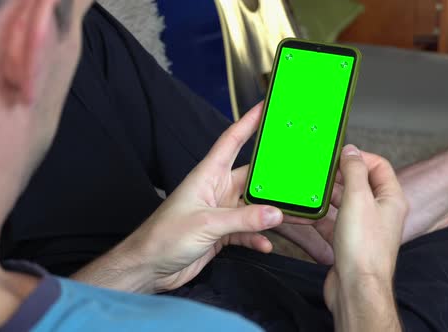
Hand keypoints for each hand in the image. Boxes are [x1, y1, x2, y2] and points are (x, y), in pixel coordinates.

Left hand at [123, 103, 283, 292]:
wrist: (149, 267)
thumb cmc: (164, 236)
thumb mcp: (207, 223)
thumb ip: (243, 219)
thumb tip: (275, 213)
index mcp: (208, 175)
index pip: (231, 141)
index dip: (248, 123)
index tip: (265, 108)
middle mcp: (216, 190)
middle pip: (251, 177)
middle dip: (273, 177)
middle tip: (297, 173)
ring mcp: (220, 212)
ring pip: (253, 207)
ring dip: (270, 213)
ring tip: (295, 214)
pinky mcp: (221, 233)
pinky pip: (246, 231)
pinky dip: (257, 237)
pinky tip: (266, 243)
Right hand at [273, 150, 403, 265]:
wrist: (357, 289)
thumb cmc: (364, 249)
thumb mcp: (358, 199)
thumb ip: (355, 171)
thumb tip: (351, 151)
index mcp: (391, 198)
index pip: (378, 165)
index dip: (359, 157)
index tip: (337, 155)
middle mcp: (380, 212)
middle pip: (360, 183)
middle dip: (339, 176)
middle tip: (321, 171)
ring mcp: (364, 228)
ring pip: (344, 203)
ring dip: (327, 196)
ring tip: (310, 189)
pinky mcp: (349, 242)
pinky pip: (333, 222)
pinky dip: (320, 216)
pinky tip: (306, 213)